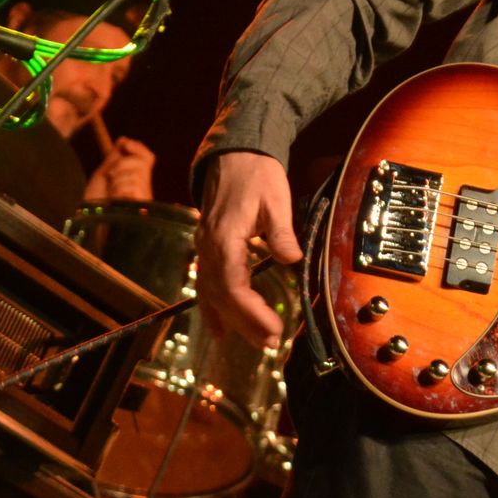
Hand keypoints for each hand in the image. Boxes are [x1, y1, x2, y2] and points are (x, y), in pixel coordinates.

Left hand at [83, 137, 154, 202]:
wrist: (90, 222)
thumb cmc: (95, 202)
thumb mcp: (104, 175)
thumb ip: (115, 158)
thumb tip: (124, 139)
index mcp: (135, 179)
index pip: (146, 157)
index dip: (137, 148)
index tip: (124, 143)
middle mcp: (143, 187)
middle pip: (142, 162)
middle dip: (124, 164)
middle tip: (111, 176)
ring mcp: (144, 195)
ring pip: (137, 173)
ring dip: (118, 180)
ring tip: (111, 193)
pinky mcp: (142, 203)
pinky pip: (134, 185)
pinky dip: (120, 189)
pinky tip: (115, 200)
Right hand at [195, 150, 300, 349]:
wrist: (232, 154)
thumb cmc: (257, 175)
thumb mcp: (276, 199)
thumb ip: (281, 232)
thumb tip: (292, 259)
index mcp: (224, 239)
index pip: (233, 286)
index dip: (251, 312)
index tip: (273, 329)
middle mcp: (208, 249)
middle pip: (222, 296)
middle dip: (246, 323)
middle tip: (272, 342)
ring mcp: (205, 250)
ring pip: (212, 294)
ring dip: (233, 321)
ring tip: (257, 342)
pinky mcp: (209, 249)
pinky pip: (207, 286)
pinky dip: (214, 310)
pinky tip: (220, 330)